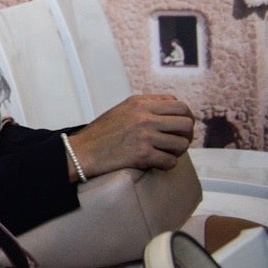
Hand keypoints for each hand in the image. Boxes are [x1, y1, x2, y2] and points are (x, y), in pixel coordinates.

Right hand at [69, 94, 194, 177]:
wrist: (81, 151)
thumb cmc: (100, 134)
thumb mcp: (122, 110)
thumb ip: (146, 108)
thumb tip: (173, 114)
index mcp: (140, 103)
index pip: (179, 105)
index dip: (184, 117)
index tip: (179, 127)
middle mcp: (144, 116)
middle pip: (186, 122)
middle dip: (186, 135)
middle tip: (177, 142)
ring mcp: (144, 135)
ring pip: (182, 144)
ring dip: (177, 152)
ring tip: (165, 153)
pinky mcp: (143, 154)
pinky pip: (170, 161)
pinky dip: (166, 165)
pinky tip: (157, 163)